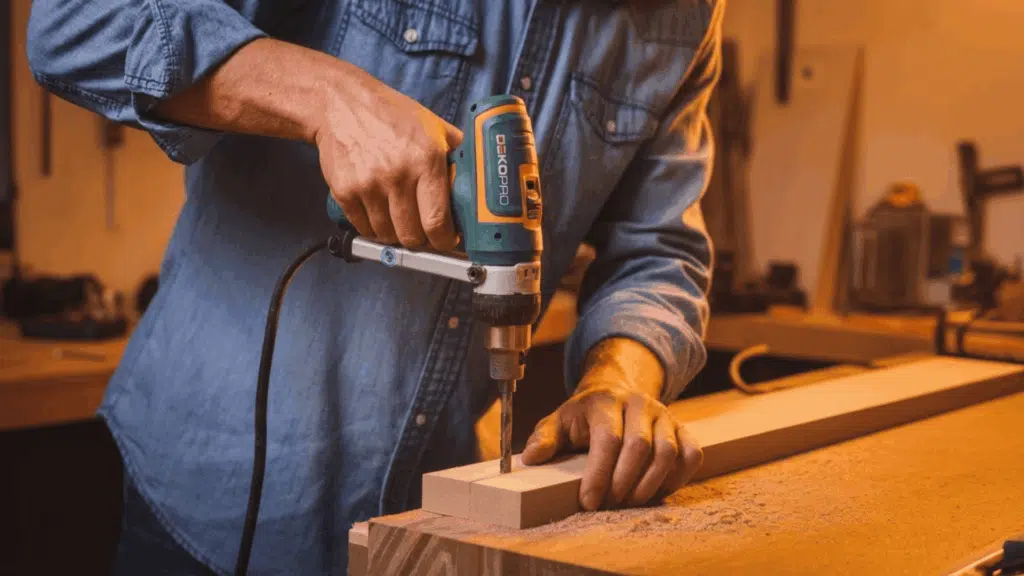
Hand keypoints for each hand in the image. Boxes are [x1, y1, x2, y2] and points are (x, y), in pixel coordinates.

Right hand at [315, 72, 461, 249]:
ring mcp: (368, 185)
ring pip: (387, 236)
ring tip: (400, 218)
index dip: (445, 240)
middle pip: (412, 236)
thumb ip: (457, 156)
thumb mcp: (434, 127)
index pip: (437, 222)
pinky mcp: (344, 191)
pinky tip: (379, 212)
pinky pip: (363, 228)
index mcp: (426, 160)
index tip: (447, 239)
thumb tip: (478, 186)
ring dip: (396, 234)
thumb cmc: (392, 115)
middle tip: (424, 230)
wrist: (341, 102)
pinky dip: (373, 227)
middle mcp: (397, 175)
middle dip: (422, 239)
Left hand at [521, 339, 702, 510]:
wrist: (615, 393)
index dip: (599, 474)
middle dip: (623, 483)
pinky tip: (656, 491)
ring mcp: (665, 415)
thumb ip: (544, 438)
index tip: (589, 501)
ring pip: (668, 452)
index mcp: (605, 401)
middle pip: (640, 447)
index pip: (608, 439)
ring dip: (649, 485)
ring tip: (629, 502)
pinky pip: (692, 455)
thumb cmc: (584, 416)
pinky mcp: (682, 428)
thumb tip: (530, 458)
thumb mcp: (559, 421)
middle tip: (608, 504)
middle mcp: (639, 404)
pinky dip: (677, 478)